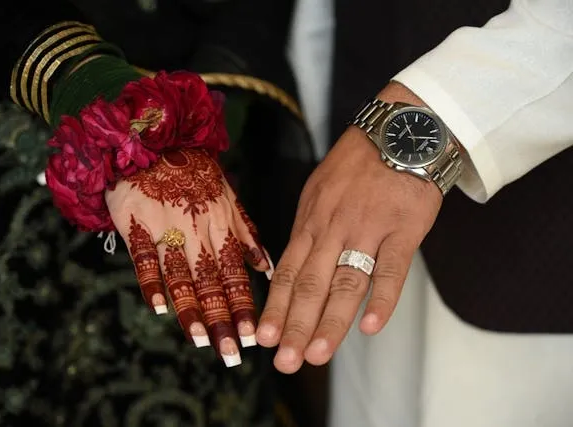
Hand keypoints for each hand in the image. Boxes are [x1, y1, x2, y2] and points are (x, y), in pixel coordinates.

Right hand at [106, 148, 271, 366]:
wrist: (154, 141)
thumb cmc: (194, 173)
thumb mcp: (228, 198)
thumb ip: (247, 234)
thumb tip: (267, 268)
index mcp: (220, 226)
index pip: (235, 273)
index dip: (244, 305)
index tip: (253, 336)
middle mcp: (198, 231)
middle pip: (212, 281)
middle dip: (222, 318)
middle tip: (230, 352)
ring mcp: (167, 229)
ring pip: (181, 274)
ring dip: (191, 308)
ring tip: (200, 339)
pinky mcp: (137, 225)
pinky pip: (144, 258)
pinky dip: (151, 281)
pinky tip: (159, 307)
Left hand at [256, 84, 442, 372]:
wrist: (401, 130)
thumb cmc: (359, 164)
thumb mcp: (319, 191)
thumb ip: (309, 230)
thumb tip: (293, 268)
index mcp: (310, 220)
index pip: (287, 271)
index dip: (275, 307)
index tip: (264, 338)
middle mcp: (332, 227)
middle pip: (309, 284)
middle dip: (294, 326)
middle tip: (284, 362)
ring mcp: (367, 228)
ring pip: (345, 282)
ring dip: (330, 322)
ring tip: (316, 354)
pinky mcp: (403, 228)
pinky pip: (391, 269)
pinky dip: (382, 299)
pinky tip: (370, 327)